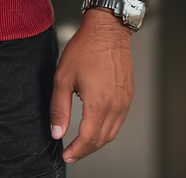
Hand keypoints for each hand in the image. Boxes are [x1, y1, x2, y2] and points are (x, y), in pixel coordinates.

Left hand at [49, 8, 133, 163]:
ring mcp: (124, 102)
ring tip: (82, 143)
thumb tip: (57, 132)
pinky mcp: (128, 96)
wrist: (107, 30)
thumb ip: (59, 107)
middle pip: (101, 140)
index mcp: (98, 103)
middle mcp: (115, 106)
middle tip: (72, 152)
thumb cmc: (86, 48)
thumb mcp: (63, 77)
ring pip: (112, 133)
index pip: (88, 138)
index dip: (76, 150)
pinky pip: (119, 121)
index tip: (66, 154)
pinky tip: (96, 126)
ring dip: (97, 142)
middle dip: (86, 150)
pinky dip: (107, 130)